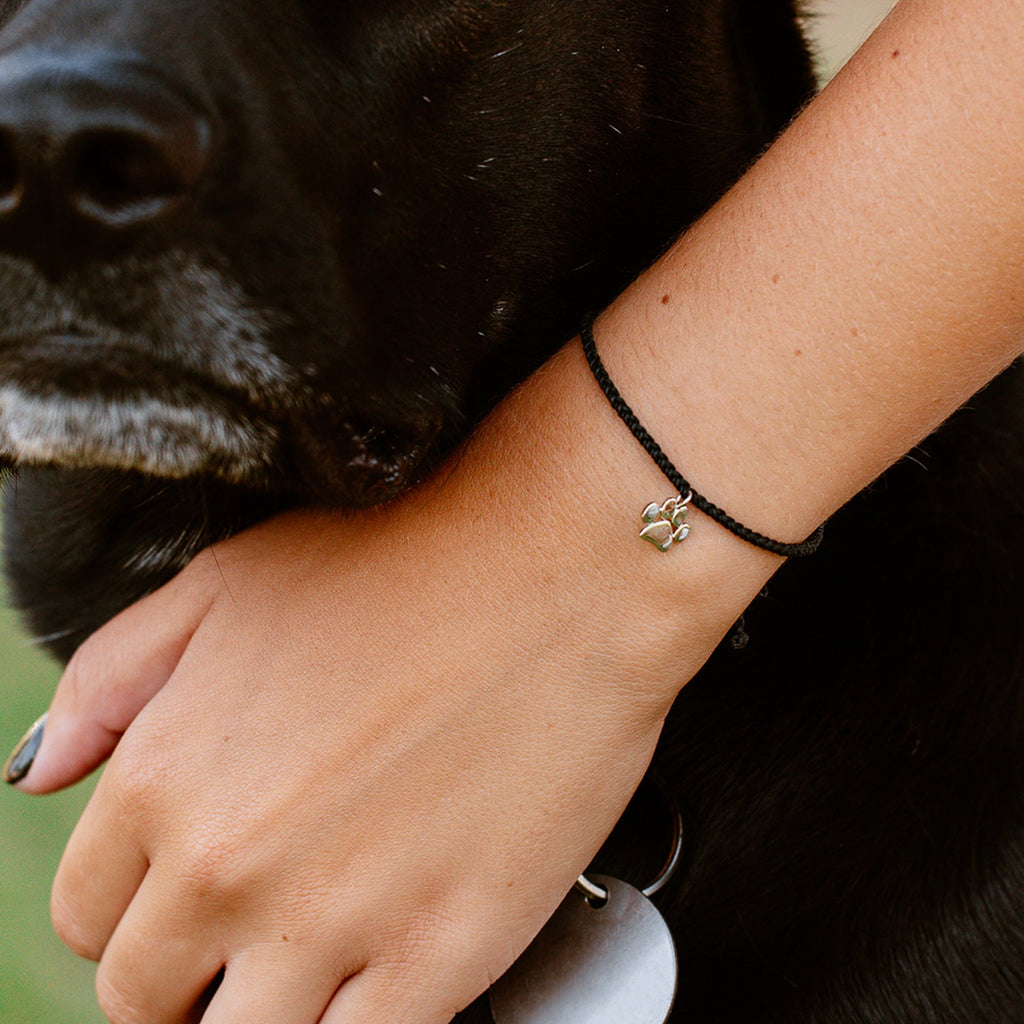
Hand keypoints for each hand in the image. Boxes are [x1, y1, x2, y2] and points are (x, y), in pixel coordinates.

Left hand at [18, 341, 777, 1022]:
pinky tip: (374, 968)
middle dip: (184, 971)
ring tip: (311, 952)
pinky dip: (350, 1021)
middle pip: (145, 1000)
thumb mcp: (224, 585)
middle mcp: (228, 866)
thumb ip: (111, 679)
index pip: (85, 915)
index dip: (128, 909)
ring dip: (259, 1009)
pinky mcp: (437, 957)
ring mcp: (333, 923)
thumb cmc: (404, 566)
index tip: (176, 896)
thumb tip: (42, 770)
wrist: (559, 576)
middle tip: (248, 926)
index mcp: (163, 778)